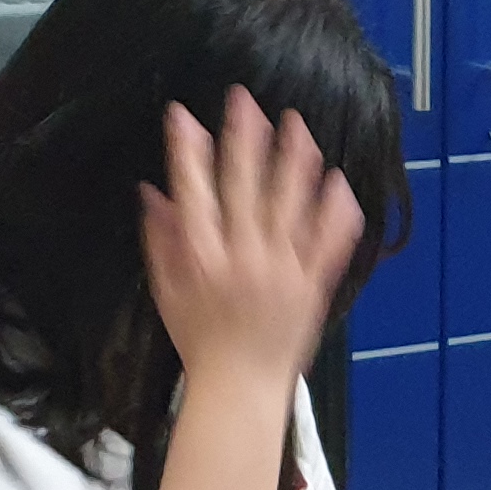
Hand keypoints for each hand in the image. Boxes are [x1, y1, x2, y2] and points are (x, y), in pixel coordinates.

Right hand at [141, 86, 363, 389]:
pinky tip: (338, 181)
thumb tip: (152, 192)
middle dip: (243, 139)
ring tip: (296, 125)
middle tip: (246, 101)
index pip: (192, 193)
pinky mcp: (312, 286)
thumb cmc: (201, 342)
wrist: (241, 388)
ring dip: (293, 161)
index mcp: (202, 258)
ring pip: (290, 206)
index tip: (185, 116)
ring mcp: (282, 271)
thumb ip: (161, 240)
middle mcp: (243, 259)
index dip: (187, 151)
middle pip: (243, 188)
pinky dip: (335, 212)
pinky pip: (328, 244)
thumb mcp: (167, 292)